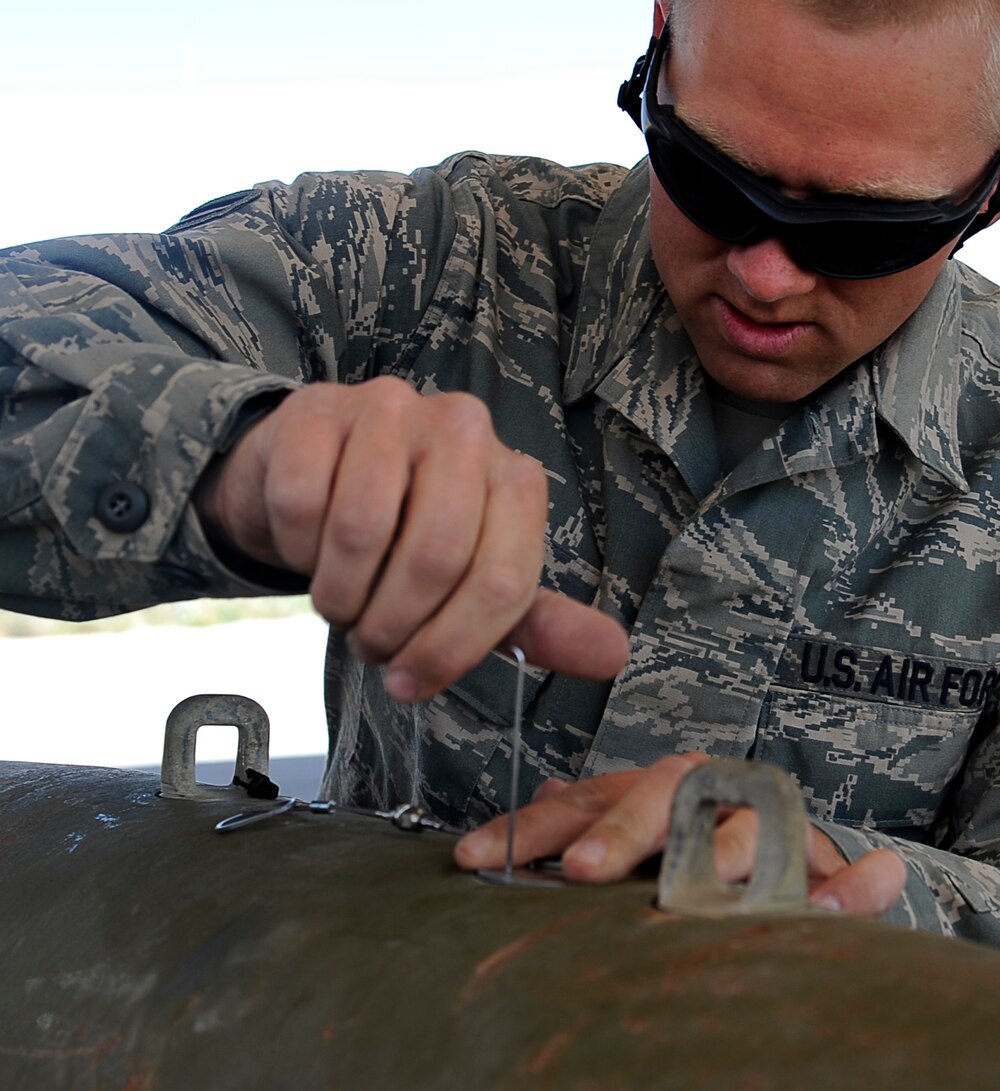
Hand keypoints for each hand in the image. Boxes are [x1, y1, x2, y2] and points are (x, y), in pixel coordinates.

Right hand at [194, 378, 628, 699]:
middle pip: (435, 558)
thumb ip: (540, 624)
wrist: (314, 478)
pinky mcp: (318, 408)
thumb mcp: (479, 584)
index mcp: (515, 478)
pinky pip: (302, 503)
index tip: (411, 682)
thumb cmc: (405, 537)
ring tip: (339, 602)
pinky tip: (305, 549)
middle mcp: (465, 431)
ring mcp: (391, 409)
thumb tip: (613, 657)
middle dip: (391, 626)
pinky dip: (294, 550)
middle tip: (370, 643)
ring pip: (361, 531)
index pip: (502, 581)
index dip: (452, 648)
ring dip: (339, 594)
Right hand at [452, 754, 909, 915]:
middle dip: (619, 833)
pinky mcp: (596, 805)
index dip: (717, 853)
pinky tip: (475, 854)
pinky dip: (515, 831)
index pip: (739, 821)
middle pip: (657, 798)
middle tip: (585, 873)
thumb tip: (892, 873)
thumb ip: (846, 892)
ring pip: (592, 796)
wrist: (751, 854)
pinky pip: (552, 810)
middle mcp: (696, 785)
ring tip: (490, 861)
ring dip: (543, 830)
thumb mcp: (816, 891)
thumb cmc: (780, 882)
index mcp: (754, 803)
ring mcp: (640, 790)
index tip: (691, 890)